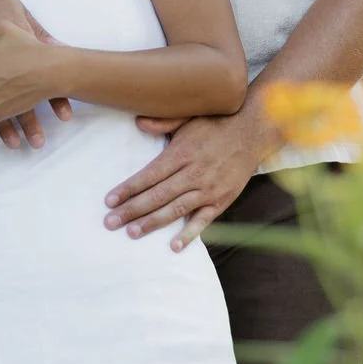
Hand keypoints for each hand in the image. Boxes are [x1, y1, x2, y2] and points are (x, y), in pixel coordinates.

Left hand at [104, 103, 279, 250]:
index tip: (109, 200)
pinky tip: (174, 246)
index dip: (128, 189)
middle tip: (110, 223)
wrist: (253, 131)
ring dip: (152, 223)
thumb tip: (138, 122)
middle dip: (132, 210)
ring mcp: (208, 189)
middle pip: (157, 196)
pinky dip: (189, 234)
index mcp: (182, 153)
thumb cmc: (215, 123)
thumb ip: (163, 122)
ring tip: (131, 233)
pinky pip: (203, 220)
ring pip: (175, 210)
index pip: (149, 175)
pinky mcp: (222, 200)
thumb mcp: (188, 117)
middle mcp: (193, 173)